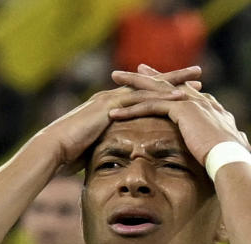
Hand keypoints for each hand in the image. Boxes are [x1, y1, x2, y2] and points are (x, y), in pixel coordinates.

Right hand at [38, 66, 204, 172]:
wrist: (52, 150)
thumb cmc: (68, 155)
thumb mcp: (94, 149)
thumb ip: (106, 149)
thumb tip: (114, 164)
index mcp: (110, 106)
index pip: (141, 95)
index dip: (162, 92)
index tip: (184, 90)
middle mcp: (112, 98)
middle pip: (149, 84)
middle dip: (174, 78)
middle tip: (197, 73)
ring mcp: (111, 100)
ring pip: (149, 87)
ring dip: (174, 82)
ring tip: (197, 78)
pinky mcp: (109, 106)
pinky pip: (141, 100)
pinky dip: (162, 98)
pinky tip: (180, 98)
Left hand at [108, 65, 248, 165]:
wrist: (232, 159)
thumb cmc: (232, 159)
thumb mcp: (231, 145)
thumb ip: (231, 140)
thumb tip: (239, 143)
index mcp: (210, 107)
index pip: (184, 92)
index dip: (169, 85)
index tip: (157, 80)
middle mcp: (200, 100)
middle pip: (168, 84)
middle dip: (148, 76)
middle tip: (130, 70)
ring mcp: (191, 103)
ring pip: (155, 90)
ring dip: (132, 85)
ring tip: (114, 79)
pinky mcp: (182, 110)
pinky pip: (151, 106)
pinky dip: (131, 109)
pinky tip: (115, 113)